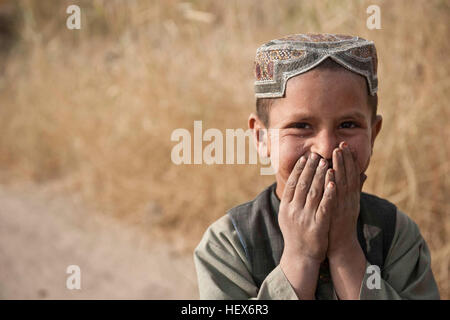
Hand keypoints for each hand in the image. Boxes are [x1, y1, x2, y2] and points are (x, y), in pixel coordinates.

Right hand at [279, 153, 335, 263]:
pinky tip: (333, 182)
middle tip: (317, 155)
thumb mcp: (286, 216)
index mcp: (286, 207)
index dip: (299, 169)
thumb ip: (289, 199)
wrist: (300, 256)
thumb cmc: (295, 234)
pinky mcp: (318, 225)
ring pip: (313, 192)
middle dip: (310, 168)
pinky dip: (328, 193)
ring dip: (320, 176)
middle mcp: (294, 211)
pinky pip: (324, 206)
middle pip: (303, 184)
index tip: (305, 157)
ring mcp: (305, 218)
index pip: (292, 183)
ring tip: (326, 162)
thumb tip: (290, 181)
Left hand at [327, 141, 361, 256]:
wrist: (340, 245)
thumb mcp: (350, 203)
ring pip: (343, 182)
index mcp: (352, 196)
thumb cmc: (341, 222)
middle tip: (341, 143)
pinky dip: (333, 184)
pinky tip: (330, 173)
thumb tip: (363, 173)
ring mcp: (343, 205)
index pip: (352, 173)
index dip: (349, 159)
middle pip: (349, 175)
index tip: (345, 145)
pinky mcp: (336, 213)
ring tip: (336, 152)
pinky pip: (335, 195)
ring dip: (340, 166)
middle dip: (345, 158)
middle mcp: (349, 199)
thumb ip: (356, 188)